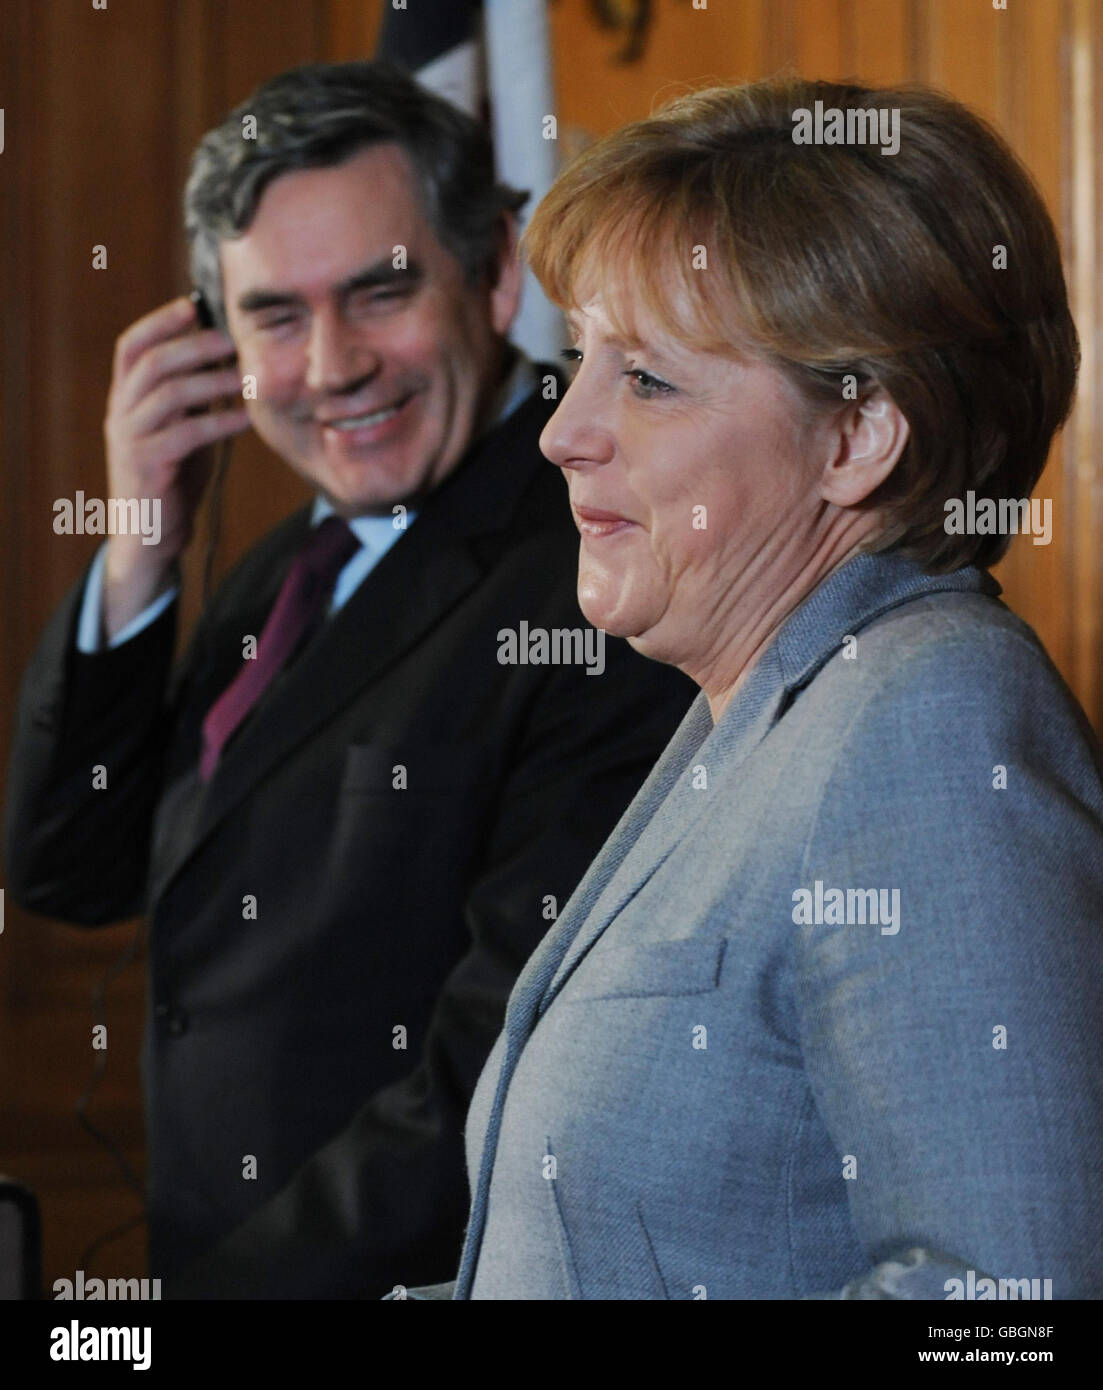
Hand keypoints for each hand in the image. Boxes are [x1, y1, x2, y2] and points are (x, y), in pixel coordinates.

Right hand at [101, 296, 250, 638]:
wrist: (150, 536)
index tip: (194, 306)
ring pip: (168, 393)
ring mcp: (130, 439)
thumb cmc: (172, 480)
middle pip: (151, 363)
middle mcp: (120, 414)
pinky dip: (220, 421)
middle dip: (193, 346)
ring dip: (211, 381)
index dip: (160, 322)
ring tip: (245, 377)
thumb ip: (192, 400)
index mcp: (125, 400)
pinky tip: (246, 418)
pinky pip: (186, 433)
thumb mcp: (180, 430)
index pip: (131, 347)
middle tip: (231, 340)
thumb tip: (227, 362)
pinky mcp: (147, 466)